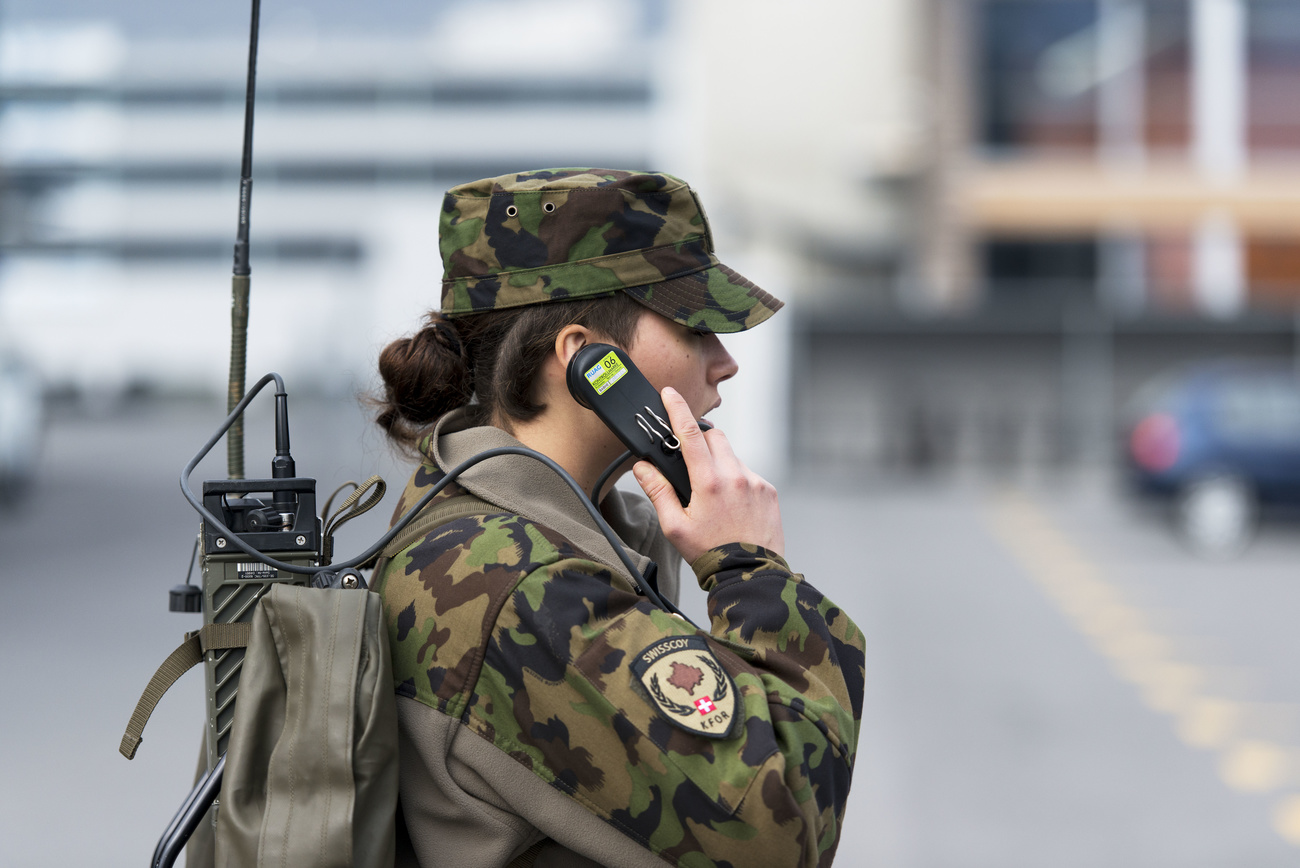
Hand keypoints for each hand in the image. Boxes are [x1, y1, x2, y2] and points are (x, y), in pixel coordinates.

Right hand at [632, 387, 784, 563]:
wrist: (749, 574)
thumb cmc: (710, 554)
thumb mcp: (675, 526)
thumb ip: (658, 491)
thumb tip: (643, 467)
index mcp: (709, 483)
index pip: (691, 434)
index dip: (678, 410)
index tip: (670, 394)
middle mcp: (735, 476)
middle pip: (715, 437)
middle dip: (700, 441)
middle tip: (690, 462)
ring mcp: (755, 482)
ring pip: (732, 455)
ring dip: (719, 463)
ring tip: (712, 495)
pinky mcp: (769, 491)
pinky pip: (748, 473)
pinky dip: (736, 479)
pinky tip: (731, 505)